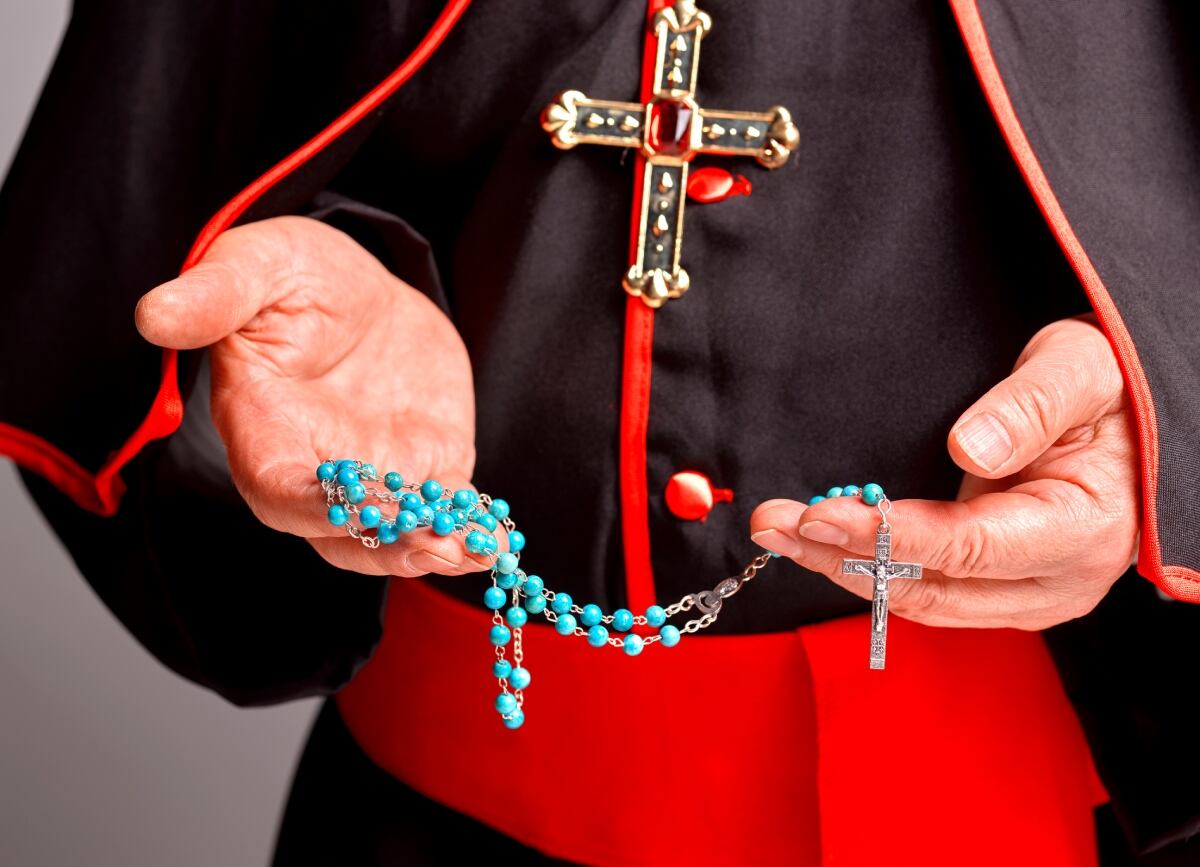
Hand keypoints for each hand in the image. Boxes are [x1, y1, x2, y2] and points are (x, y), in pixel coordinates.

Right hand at [136, 216, 488, 576]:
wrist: (362, 289)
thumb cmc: (294, 276)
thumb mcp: (256, 266)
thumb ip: (214, 295)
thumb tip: (154, 314)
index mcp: (262, 429)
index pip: (276, 485)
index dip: (308, 501)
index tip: (346, 499)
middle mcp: (315, 469)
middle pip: (338, 531)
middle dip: (383, 543)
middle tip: (429, 546)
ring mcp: (373, 476)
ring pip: (391, 536)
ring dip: (429, 551)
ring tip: (471, 551)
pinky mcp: (424, 469)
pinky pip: (445, 511)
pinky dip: (469, 528)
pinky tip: (496, 540)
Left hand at [750, 316, 1139, 629]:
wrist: (1130, 422)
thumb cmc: (1110, 392)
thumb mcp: (1080, 371)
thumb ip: (1029, 407)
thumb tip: (970, 450)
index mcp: (1082, 531)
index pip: (970, 546)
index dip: (890, 534)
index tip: (822, 514)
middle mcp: (1054, 582)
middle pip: (932, 588)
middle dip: (844, 558)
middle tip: (774, 522)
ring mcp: (1025, 594)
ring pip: (921, 598)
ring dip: (845, 565)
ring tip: (779, 528)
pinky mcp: (999, 590)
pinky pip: (927, 588)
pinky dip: (871, 564)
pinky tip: (823, 539)